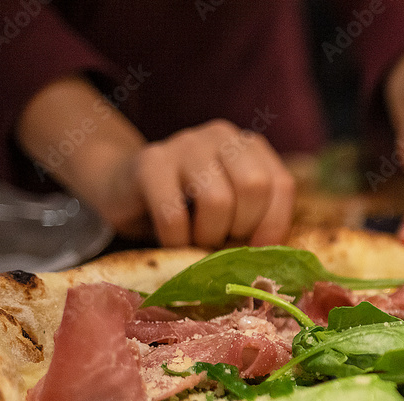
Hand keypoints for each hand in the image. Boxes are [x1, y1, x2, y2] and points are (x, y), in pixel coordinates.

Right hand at [17, 76, 294, 247]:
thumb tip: (274, 259)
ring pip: (217, 200)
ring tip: (196, 239)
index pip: (281, 184)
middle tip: (222, 240)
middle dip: (241, 227)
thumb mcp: (232, 211)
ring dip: (208, 235)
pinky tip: (172, 240)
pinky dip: (176, 240)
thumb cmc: (188, 208)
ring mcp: (184, 144)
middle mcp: (221, 136)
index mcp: (249, 147)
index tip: (258, 249)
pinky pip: (174, 215)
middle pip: (253, 187)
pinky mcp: (149, 163)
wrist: (122, 187)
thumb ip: (256, 221)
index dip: (274, 224)